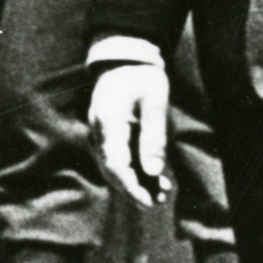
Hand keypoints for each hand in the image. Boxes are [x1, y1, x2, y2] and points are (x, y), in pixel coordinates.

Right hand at [87, 59, 169, 209]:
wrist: (125, 60)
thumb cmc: (143, 78)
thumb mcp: (155, 103)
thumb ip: (153, 137)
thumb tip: (154, 172)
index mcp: (109, 122)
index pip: (115, 163)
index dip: (130, 186)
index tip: (147, 201)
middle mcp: (99, 132)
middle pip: (111, 170)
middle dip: (135, 189)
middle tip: (161, 200)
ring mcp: (100, 134)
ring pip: (113, 168)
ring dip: (136, 182)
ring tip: (164, 192)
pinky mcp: (107, 136)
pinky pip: (117, 159)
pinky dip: (134, 171)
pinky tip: (156, 178)